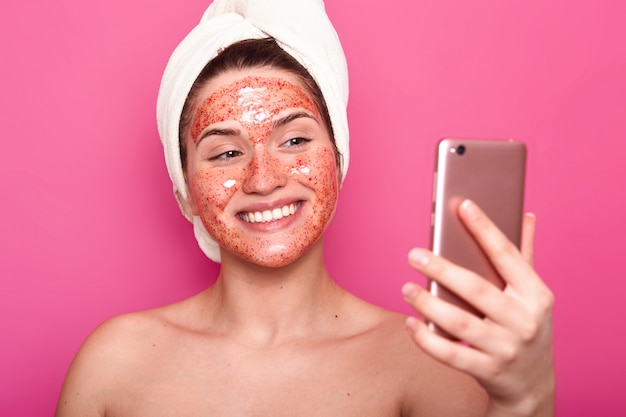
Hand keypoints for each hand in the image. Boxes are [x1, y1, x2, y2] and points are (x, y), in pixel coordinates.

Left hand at [402, 199, 554, 416]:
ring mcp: (507, 349)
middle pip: (477, 289)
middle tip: (414, 254)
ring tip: (407, 288)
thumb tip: (524, 215)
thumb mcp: (532, 294)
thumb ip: (524, 256)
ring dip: (429, 304)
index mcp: (536, 294)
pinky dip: (427, 339)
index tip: (463, 205)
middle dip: (442, 269)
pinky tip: (410, 323)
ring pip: (461, 324)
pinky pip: (451, 355)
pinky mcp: (488, 371)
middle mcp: (524, 321)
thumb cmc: (525, 326)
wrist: (533, 384)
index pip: (508, 255)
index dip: (485, 229)